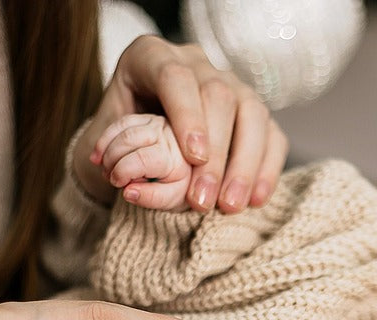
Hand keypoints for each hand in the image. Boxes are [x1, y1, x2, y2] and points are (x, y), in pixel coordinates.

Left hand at [73, 35, 287, 213]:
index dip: (188, 116)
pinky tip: (255, 200)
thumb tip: (117, 171)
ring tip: (230, 205)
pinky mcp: (252, 112)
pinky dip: (267, 168)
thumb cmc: (116, 136)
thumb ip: (110, 148)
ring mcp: (230, 84)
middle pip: (219, 96)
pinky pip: (272, 134)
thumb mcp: (103, 135)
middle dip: (216, 153)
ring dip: (245, 164)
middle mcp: (195, 63)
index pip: (176, 78)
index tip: (193, 158)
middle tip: (203, 200)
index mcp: (151, 56)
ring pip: (252, 112)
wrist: (138, 142)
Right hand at [95, 114, 192, 210]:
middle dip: (112, 160)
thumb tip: (128, 193)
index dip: (122, 171)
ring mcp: (156, 123)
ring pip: (122, 129)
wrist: (189, 174)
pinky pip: (120, 123)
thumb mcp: (170, 199)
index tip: (117, 183)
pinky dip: (106, 139)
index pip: (142, 158)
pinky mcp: (146, 119)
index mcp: (176, 155)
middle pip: (128, 140)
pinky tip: (99, 156)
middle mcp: (167, 134)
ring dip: (106, 150)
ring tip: (106, 169)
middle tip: (109, 178)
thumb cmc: (177, 188)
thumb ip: (152, 198)